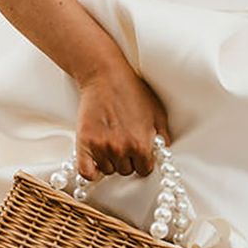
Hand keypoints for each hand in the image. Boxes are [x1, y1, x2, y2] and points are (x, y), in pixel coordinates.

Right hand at [75, 54, 170, 179]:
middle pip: (126, 171)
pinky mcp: (84, 142)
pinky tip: (94, 164)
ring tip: (110, 141)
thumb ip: (162, 138)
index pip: (144, 170)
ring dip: (109, 161)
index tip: (138, 153)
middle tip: (123, 141)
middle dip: (126, 160)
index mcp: (142, 145)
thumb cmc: (133, 91)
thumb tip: (163, 154)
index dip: (142, 161)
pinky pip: (86, 172)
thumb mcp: (158, 114)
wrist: (106, 75)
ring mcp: (102, 147)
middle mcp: (122, 149)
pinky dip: (90, 172)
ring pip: (108, 170)